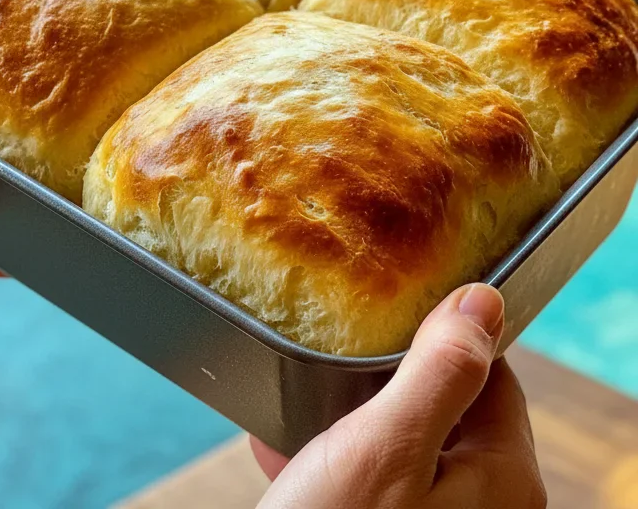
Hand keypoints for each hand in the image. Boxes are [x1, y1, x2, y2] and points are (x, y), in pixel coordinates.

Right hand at [251, 284, 545, 508]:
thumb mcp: (385, 447)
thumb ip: (440, 370)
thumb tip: (484, 300)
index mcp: (506, 478)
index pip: (489, 371)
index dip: (433, 339)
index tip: (378, 327)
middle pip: (442, 411)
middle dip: (375, 389)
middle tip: (323, 376)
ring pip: (398, 453)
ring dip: (343, 431)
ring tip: (294, 420)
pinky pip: (370, 495)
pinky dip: (330, 475)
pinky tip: (283, 463)